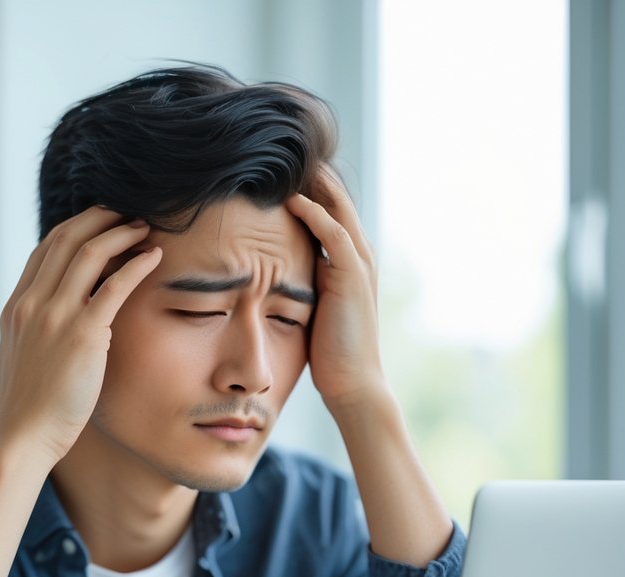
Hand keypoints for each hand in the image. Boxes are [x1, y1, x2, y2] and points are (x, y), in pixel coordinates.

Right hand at [0, 207, 161, 463]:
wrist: (23, 436)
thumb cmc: (29, 409)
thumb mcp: (24, 359)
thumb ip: (40, 333)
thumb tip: (65, 324)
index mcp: (17, 307)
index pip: (45, 250)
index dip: (75, 230)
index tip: (99, 224)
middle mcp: (32, 303)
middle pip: (66, 239)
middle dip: (99, 219)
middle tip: (126, 213)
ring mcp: (55, 316)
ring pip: (90, 253)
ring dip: (120, 233)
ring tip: (143, 228)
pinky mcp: (83, 334)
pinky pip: (115, 285)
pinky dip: (137, 264)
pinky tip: (154, 256)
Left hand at [285, 167, 385, 415]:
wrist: (352, 383)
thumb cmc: (326, 353)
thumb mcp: (309, 308)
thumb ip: (298, 283)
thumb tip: (267, 273)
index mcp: (345, 259)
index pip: (326, 207)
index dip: (304, 184)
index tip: (274, 164)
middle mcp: (356, 254)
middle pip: (334, 196)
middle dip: (310, 171)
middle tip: (282, 145)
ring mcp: (358, 264)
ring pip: (338, 207)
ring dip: (315, 182)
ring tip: (289, 156)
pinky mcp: (352, 278)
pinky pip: (335, 236)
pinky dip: (317, 215)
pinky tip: (294, 199)